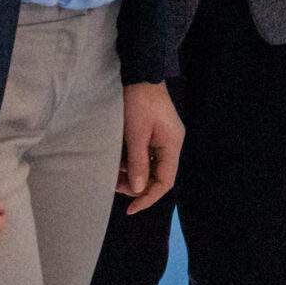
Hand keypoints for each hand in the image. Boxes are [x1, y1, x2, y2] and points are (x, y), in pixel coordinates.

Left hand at [119, 82, 182, 213]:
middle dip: (137, 185)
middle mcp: (171, 144)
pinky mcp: (154, 133)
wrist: (140, 75)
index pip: (165, 181)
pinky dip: (132, 161)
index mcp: (172, 145)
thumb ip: (138, 163)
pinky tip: (118, 160)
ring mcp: (163, 138)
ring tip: (113, 172)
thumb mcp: (135, 134)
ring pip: (149, 166)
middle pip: (158, 175)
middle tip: (114, 185)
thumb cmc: (139, 103)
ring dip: (132, 173)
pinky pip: (144, 155)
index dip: (148, 197)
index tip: (130, 209)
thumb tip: (138, 190)